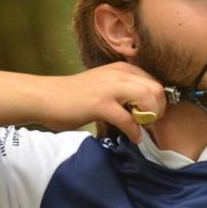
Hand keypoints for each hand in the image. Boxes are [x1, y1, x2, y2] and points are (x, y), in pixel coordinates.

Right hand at [37, 62, 165, 142]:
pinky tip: (133, 138)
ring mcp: (110, 88)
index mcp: (122, 69)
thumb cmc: (75, 95)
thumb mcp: (105, 84)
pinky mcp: (100, 104)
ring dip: (151, 117)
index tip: (154, 113)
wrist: (46, 97)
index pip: (155, 81)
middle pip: (156, 88)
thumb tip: (146, 105)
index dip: (159, 99)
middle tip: (151, 122)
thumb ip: (125, 90)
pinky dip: (134, 132)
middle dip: (160, 108)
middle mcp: (119, 74)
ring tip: (143, 127)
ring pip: (147, 99)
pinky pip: (128, 119)